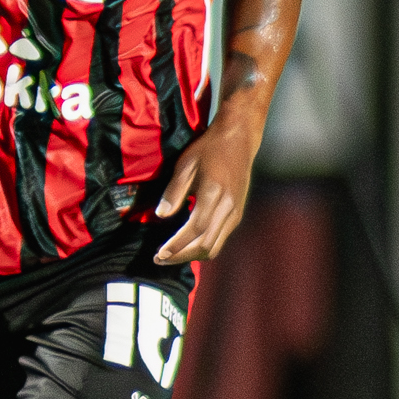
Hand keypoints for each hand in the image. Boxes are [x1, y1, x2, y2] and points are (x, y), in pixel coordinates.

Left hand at [149, 120, 257, 264]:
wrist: (239, 140)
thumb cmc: (209, 148)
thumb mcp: (186, 164)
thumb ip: (173, 191)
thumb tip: (161, 215)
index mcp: (213, 193)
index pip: (195, 228)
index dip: (177, 245)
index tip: (160, 253)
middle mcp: (228, 207)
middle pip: (205, 244)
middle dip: (182, 256)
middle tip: (160, 258)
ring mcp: (235, 212)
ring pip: (214, 246)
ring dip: (192, 255)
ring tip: (172, 255)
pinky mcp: (237, 214)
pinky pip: (220, 239)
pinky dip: (202, 246)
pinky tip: (187, 244)